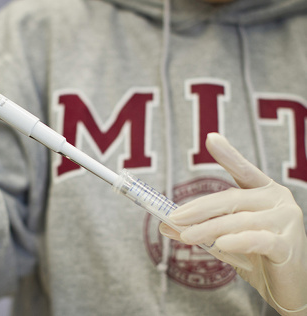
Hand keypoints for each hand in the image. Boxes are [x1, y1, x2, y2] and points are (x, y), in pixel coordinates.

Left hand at [160, 133, 306, 314]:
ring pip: (239, 220)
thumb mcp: (227, 240)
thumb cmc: (259, 259)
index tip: (211, 138)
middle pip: (231, 199)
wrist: (291, 289)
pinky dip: (237, 241)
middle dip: (199, 209)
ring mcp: (287, 222)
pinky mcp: (289, 246)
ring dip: (208, 229)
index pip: (244, 170)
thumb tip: (165, 225)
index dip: (228, 155)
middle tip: (173, 217)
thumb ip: (202, 229)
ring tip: (185, 236)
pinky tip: (219, 244)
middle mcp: (279, 201)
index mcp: (266, 193)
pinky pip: (258, 240)